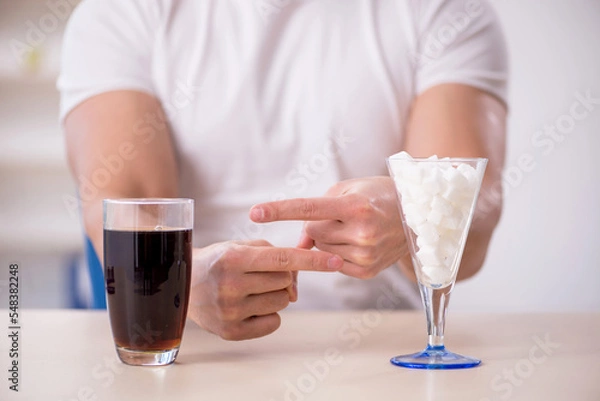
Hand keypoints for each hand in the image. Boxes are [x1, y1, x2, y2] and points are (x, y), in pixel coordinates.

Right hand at [188, 240, 342, 339]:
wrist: (181, 285)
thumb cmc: (218, 261)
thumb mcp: (240, 245)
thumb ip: (274, 255)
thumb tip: (295, 290)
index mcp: (234, 258)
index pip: (283, 259)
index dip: (314, 260)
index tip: (337, 262)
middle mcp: (231, 285)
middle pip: (286, 281)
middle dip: (281, 275)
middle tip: (261, 273)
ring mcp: (230, 311)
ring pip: (283, 301)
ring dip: (276, 293)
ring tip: (252, 288)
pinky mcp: (231, 332)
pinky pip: (273, 322)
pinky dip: (269, 313)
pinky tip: (250, 305)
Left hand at [250, 177, 407, 279]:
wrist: (417, 215)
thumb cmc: (377, 195)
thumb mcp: (347, 190)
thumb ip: (316, 212)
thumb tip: (298, 246)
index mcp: (355, 206)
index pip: (308, 209)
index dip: (279, 210)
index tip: (255, 213)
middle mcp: (361, 232)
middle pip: (312, 231)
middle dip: (318, 223)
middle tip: (341, 215)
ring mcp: (365, 254)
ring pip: (320, 249)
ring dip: (327, 239)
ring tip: (353, 228)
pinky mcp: (366, 271)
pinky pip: (332, 264)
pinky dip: (336, 253)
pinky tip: (356, 242)